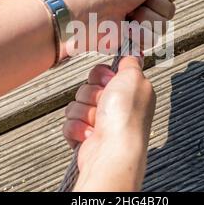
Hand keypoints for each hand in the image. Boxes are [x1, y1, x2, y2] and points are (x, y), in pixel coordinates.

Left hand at [53, 0, 182, 52]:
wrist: (93, 13)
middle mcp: (143, 1)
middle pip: (170, 9)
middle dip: (155, 5)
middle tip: (137, 0)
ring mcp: (138, 21)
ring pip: (162, 26)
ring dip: (146, 20)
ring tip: (128, 15)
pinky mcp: (133, 37)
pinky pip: (151, 40)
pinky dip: (139, 33)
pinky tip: (126, 28)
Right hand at [63, 56, 155, 190]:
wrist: (112, 151)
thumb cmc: (126, 116)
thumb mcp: (134, 78)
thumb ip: (131, 63)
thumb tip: (133, 53)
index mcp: (127, 91)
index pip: (101, 72)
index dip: (100, 76)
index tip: (108, 81)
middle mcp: (115, 106)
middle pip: (86, 87)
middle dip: (91, 94)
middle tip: (104, 104)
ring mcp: (99, 122)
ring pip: (75, 104)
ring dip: (83, 112)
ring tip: (97, 123)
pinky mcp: (85, 136)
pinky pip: (68, 122)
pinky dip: (76, 128)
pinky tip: (89, 135)